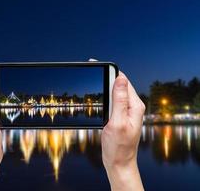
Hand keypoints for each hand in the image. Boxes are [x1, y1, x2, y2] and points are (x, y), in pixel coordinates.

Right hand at [101, 72, 144, 190]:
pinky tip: (98, 95)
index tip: (98, 64)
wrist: (118, 162)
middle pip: (119, 84)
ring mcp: (126, 111)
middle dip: (106, 75)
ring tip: (93, 78)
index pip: (123, 81)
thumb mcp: (118, 122)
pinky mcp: (120, 116)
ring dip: (105, 85)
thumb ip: (119, 100)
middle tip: (92, 69)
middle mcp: (132, 106)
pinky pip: (113, 101)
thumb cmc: (119, 146)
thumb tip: (120, 79)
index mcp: (134, 106)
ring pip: (115, 92)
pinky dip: (105, 95)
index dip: (111, 70)